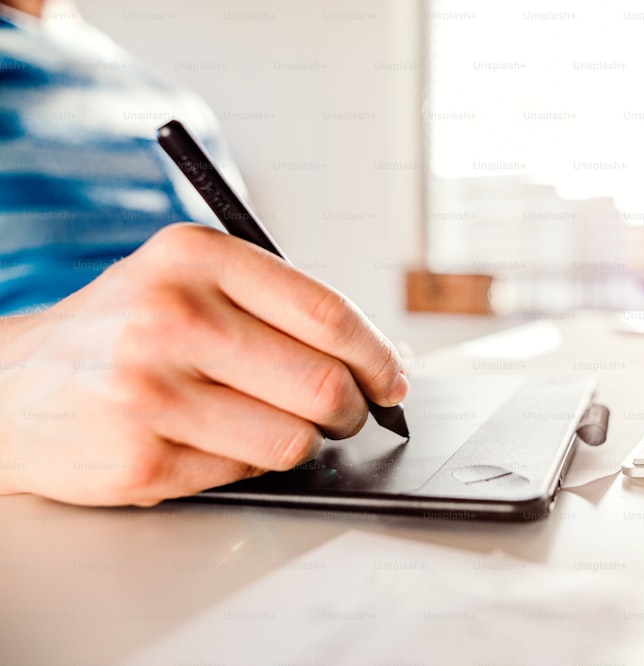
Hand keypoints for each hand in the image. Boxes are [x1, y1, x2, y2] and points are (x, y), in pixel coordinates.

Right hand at [0, 224, 407, 505]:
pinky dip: (250, 461)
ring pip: (294, 440)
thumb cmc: (124, 328)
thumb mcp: (191, 279)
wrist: (14, 383)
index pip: (328, 314)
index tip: (392, 377)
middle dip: (353, 410)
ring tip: (275, 423)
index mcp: (196, 257)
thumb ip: (282, 305)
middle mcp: (172, 317)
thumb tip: (384, 355)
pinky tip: (216, 438)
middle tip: (348, 412)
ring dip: (303, 441)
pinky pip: (246, 473)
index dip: (378, 355)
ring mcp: (153, 393)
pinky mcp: (143, 460)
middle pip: (323, 384)